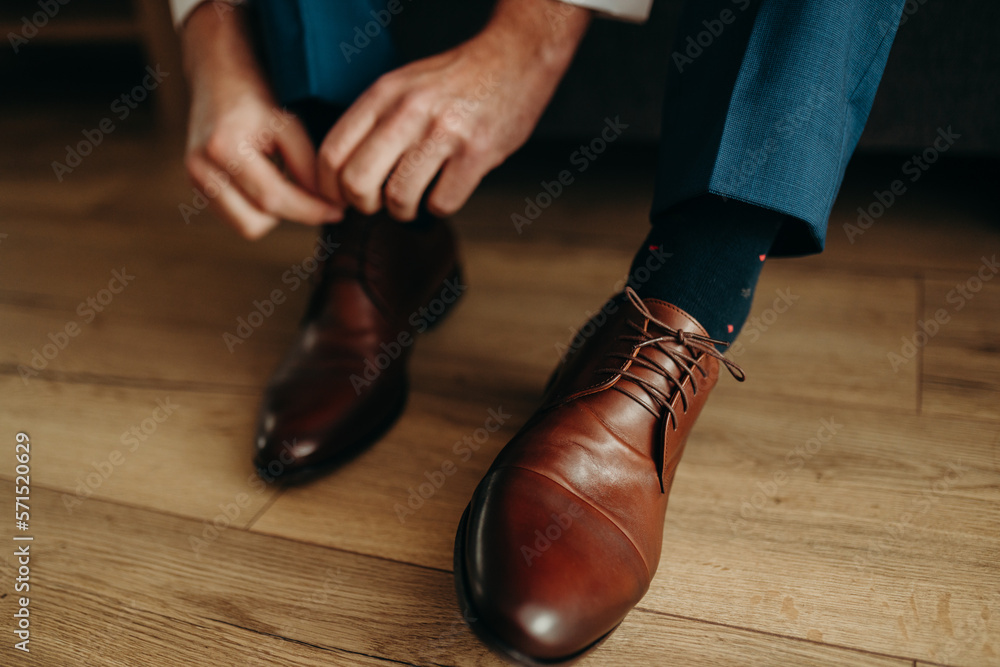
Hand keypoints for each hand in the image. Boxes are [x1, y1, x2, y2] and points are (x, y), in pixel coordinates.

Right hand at [180, 4, 341, 238]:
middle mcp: (201, 169)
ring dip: (273, 213)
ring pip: (247, 226)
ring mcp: (194, 181)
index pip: (273, 198)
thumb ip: (307, 167)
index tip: (338, 212)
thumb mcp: (289, 126)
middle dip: (291, 213)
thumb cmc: (258, 99)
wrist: (218, 79)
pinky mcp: (196, 189)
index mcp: (224, 149)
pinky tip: (268, 183)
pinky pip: (236, 219)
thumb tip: (328, 206)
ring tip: (286, 182)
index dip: (310, 210)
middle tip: (315, 197)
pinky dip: (258, 209)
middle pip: (257, 221)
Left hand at [317, 0, 590, 220]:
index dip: (328, 189)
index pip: (332, 153)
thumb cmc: (458, 79)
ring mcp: (443, 132)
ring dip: (404, 211)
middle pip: (357, 182)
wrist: (515, 57)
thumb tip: (344, 174)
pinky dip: (440, 206)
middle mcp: (408, 111)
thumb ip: (375, 121)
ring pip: (398, 198)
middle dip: (364, 206)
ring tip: (415, 200)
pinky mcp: (476, 152)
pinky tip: (447, 189)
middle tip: (379, 204)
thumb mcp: (404, 85)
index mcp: (383, 94)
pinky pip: (442, 202)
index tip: (341, 200)